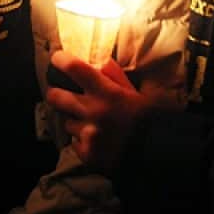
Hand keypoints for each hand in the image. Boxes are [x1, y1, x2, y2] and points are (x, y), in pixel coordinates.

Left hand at [44, 50, 151, 172]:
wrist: (157, 155)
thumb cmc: (147, 120)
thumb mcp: (134, 92)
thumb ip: (114, 75)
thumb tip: (98, 59)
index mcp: (108, 93)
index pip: (74, 68)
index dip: (61, 59)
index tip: (58, 59)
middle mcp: (94, 112)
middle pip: (55, 96)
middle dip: (56, 93)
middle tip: (62, 94)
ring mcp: (89, 135)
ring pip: (67, 122)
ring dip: (76, 122)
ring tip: (94, 125)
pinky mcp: (86, 154)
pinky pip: (74, 142)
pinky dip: (83, 141)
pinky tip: (99, 142)